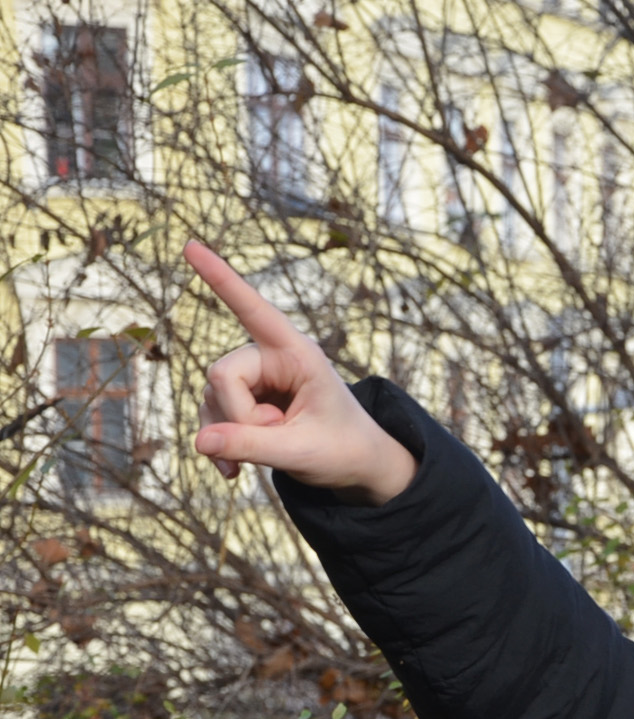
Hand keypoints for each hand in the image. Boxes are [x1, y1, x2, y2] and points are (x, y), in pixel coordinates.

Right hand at [183, 240, 416, 504]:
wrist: (357, 466)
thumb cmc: (344, 450)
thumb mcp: (301, 452)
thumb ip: (251, 446)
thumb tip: (200, 442)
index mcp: (298, 353)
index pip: (254, 310)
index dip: (221, 279)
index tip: (191, 245)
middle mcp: (272, 357)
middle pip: (221, 374)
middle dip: (239, 415)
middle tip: (277, 437)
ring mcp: (255, 378)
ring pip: (211, 395)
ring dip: (231, 433)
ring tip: (271, 452)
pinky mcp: (243, 399)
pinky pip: (211, 414)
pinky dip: (219, 443)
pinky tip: (233, 472)